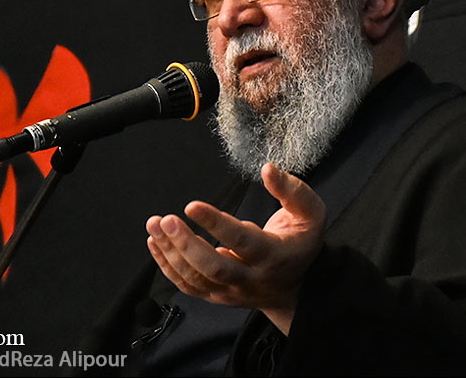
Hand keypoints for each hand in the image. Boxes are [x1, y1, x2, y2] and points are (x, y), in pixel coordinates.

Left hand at [146, 162, 325, 334]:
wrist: (295, 290)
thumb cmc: (301, 244)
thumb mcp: (311, 214)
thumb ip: (292, 191)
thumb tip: (268, 169)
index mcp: (274, 256)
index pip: (242, 240)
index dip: (216, 223)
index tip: (192, 205)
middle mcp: (251, 279)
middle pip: (214, 268)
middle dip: (186, 244)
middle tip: (166, 219)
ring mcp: (232, 292)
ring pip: (196, 278)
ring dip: (171, 252)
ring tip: (154, 225)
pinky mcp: (217, 296)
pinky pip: (187, 286)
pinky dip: (167, 266)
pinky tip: (155, 243)